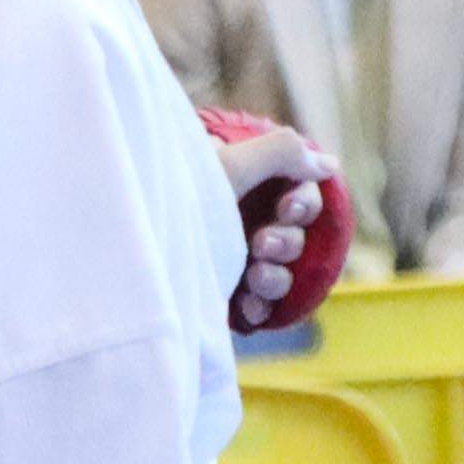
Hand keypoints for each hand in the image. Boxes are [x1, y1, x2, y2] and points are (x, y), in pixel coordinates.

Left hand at [198, 108, 350, 331]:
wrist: (134, 246)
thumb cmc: (180, 194)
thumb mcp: (230, 165)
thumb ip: (284, 154)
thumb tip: (329, 164)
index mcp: (250, 191)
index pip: (301, 198)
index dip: (303, 204)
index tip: (286, 208)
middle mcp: (246, 225)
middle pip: (296, 240)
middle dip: (286, 243)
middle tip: (261, 244)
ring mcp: (235, 263)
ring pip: (282, 277)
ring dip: (276, 278)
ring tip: (255, 277)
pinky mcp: (223, 296)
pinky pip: (260, 309)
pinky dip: (259, 307)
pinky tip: (247, 305)